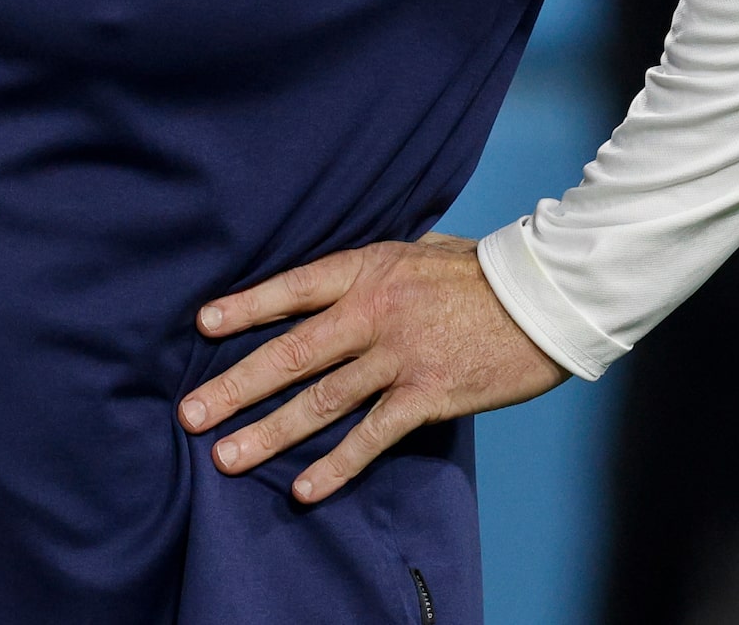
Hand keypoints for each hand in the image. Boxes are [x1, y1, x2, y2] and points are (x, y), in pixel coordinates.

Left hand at [178, 233, 567, 501]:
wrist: (546, 296)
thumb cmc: (482, 272)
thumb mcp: (419, 251)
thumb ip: (373, 268)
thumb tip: (337, 278)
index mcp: (366, 270)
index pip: (290, 288)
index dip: (244, 308)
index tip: (201, 326)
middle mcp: (371, 313)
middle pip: (289, 353)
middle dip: (234, 386)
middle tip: (191, 414)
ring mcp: (397, 356)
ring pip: (320, 400)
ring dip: (268, 432)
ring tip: (226, 456)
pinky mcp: (427, 396)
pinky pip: (371, 436)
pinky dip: (336, 466)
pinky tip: (303, 488)